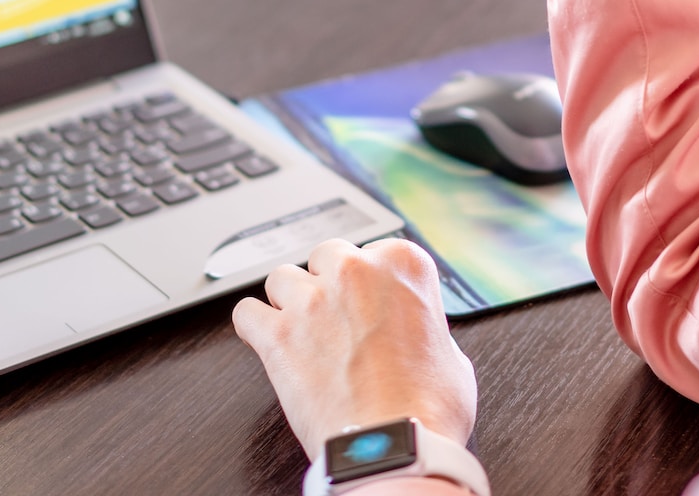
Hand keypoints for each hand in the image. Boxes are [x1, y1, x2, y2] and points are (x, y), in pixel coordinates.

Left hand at [233, 237, 477, 459]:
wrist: (393, 448)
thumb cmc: (427, 409)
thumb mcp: (451, 355)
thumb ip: (426, 327)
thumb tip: (414, 333)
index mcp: (403, 265)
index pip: (377, 250)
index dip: (373, 282)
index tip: (372, 304)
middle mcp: (354, 272)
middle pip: (326, 255)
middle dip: (329, 283)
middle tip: (339, 320)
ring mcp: (312, 301)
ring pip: (282, 278)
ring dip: (290, 301)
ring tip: (304, 333)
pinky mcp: (277, 335)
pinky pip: (246, 312)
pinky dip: (254, 327)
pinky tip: (268, 340)